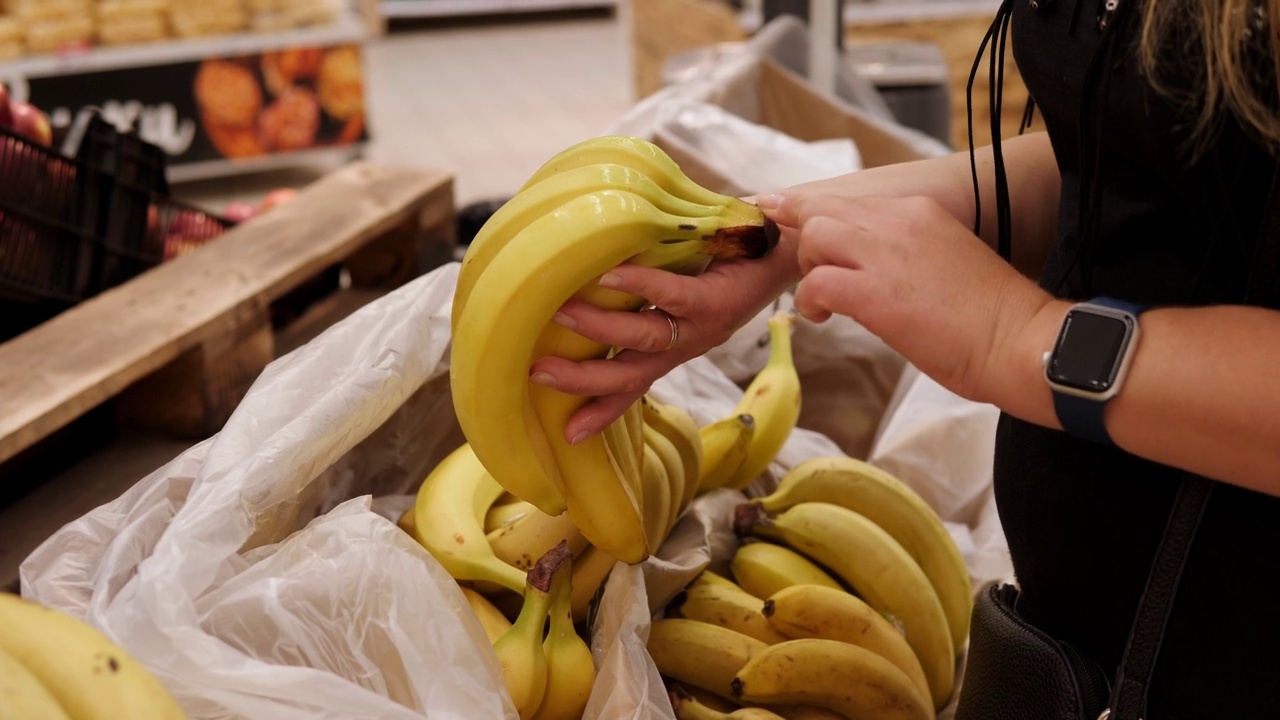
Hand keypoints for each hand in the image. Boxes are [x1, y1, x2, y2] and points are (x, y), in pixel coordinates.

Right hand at [528, 237, 801, 443]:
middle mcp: (688, 342)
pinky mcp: (719, 299)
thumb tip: (588, 266)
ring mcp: (704, 324)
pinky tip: (608, 276)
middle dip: (584, 380)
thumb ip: (646, 281)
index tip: (567, 433)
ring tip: (560, 314)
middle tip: (537, 374)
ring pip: (645, 337)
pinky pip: (673, 296)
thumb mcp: (683, 275)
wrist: (792, 238)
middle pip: (630, 373)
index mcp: (677, 343)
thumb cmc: (730, 253)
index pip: (633, 382)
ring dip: (600, 329)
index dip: (602, 409)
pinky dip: (639, 286)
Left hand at [770, 192, 1052, 404]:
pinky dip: (810, 301)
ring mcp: (886, 253)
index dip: (810, 213)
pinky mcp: (875, 291)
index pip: (848, 201)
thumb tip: (874, 271)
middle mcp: (900, 220)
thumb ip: (907, 253)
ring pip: (814, 236)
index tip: (780, 214)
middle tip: (815, 277)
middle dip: (806, 242)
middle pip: (822, 210)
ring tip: (826, 299)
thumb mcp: (945, 262)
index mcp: (919, 211)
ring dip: (809, 268)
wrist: (1020, 340)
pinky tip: (824, 316)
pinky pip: (816, 283)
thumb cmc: (991, 316)